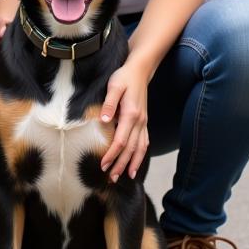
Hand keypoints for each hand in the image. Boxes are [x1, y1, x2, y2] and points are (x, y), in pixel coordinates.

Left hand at [99, 61, 149, 181]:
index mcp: (130, 114)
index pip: (120, 141)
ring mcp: (144, 123)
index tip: (103, 165)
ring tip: (124, 176)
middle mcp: (139, 122)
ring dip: (132, 164)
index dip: (112, 155)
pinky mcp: (144, 122)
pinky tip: (136, 163)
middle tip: (111, 178)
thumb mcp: (114, 86)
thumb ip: (109, 104)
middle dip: (121, 165)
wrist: (139, 70)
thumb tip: (103, 121)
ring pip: (140, 148)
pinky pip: (145, 142)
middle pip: (131, 149)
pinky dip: (141, 155)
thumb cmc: (124, 77)